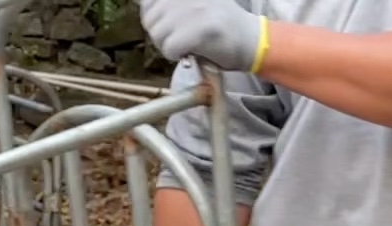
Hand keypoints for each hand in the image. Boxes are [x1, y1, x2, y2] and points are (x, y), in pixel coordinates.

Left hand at [139, 0, 265, 71]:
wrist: (251, 41)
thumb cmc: (217, 26)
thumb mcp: (191, 5)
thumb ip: (167, 4)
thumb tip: (141, 3)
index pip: (148, 1)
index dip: (152, 15)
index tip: (168, 24)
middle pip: (149, 19)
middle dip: (160, 34)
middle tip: (181, 37)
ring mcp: (198, 7)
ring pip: (157, 34)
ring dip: (168, 46)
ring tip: (187, 44)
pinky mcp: (203, 27)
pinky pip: (169, 47)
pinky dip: (176, 55)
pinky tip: (192, 51)